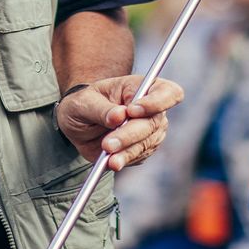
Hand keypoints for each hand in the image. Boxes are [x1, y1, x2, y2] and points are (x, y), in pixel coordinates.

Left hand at [55, 74, 184, 169]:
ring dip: (126, 152)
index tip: (132, 110)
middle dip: (130, 134)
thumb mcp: (84, 101)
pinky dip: (124, 160)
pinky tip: (111, 161)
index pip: (168, 92)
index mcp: (141, 87)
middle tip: (108, 144)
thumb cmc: (85, 103)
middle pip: (154, 123)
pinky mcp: (143, 150)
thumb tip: (119, 116)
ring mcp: (150, 132)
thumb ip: (101, 109)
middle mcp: (152, 109)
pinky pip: (138, 157)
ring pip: (146, 143)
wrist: (80, 122)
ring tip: (108, 158)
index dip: (157, 101)